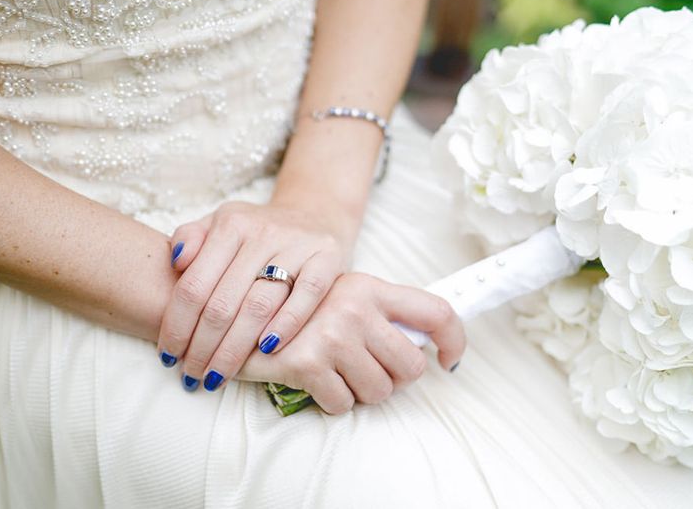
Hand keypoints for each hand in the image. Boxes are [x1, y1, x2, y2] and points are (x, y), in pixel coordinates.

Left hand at [157, 199, 357, 390]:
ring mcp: (297, 245)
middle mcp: (263, 232)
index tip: (168, 357)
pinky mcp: (327, 258)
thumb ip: (190, 238)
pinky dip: (286, 325)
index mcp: (231, 224)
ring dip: (234, 349)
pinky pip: (306, 297)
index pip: (194, 285)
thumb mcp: (221, 223)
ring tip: (218, 376)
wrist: (315, 214)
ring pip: (259, 306)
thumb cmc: (258, 231)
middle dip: (202, 348)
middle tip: (192, 376)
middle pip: (222, 303)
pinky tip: (267, 350)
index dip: (176, 326)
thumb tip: (176, 262)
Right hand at [237, 272, 465, 412]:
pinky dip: (334, 401)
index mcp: (370, 287)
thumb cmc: (300, 310)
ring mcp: (333, 335)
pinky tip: (317, 381)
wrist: (238, 311)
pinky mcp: (308, 363)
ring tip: (339, 372)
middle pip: (412, 367)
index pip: (435, 311)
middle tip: (370, 368)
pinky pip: (344, 405)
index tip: (448, 360)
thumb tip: (428, 343)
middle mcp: (356, 307)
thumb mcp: (343, 293)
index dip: (454, 340)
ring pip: (380, 391)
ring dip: (362, 391)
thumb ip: (382, 311)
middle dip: (395, 378)